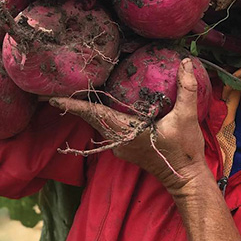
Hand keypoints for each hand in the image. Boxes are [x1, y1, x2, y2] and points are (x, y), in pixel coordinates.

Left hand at [49, 58, 209, 193]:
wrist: (186, 177)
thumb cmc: (184, 150)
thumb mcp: (187, 117)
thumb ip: (186, 88)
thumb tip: (186, 62)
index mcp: (127, 132)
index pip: (95, 114)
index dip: (74, 105)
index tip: (53, 98)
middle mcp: (118, 140)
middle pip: (92, 118)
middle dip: (75, 104)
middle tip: (55, 90)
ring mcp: (121, 146)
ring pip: (99, 123)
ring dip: (88, 110)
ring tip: (74, 93)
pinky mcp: (126, 147)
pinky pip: (109, 127)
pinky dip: (102, 115)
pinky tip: (104, 104)